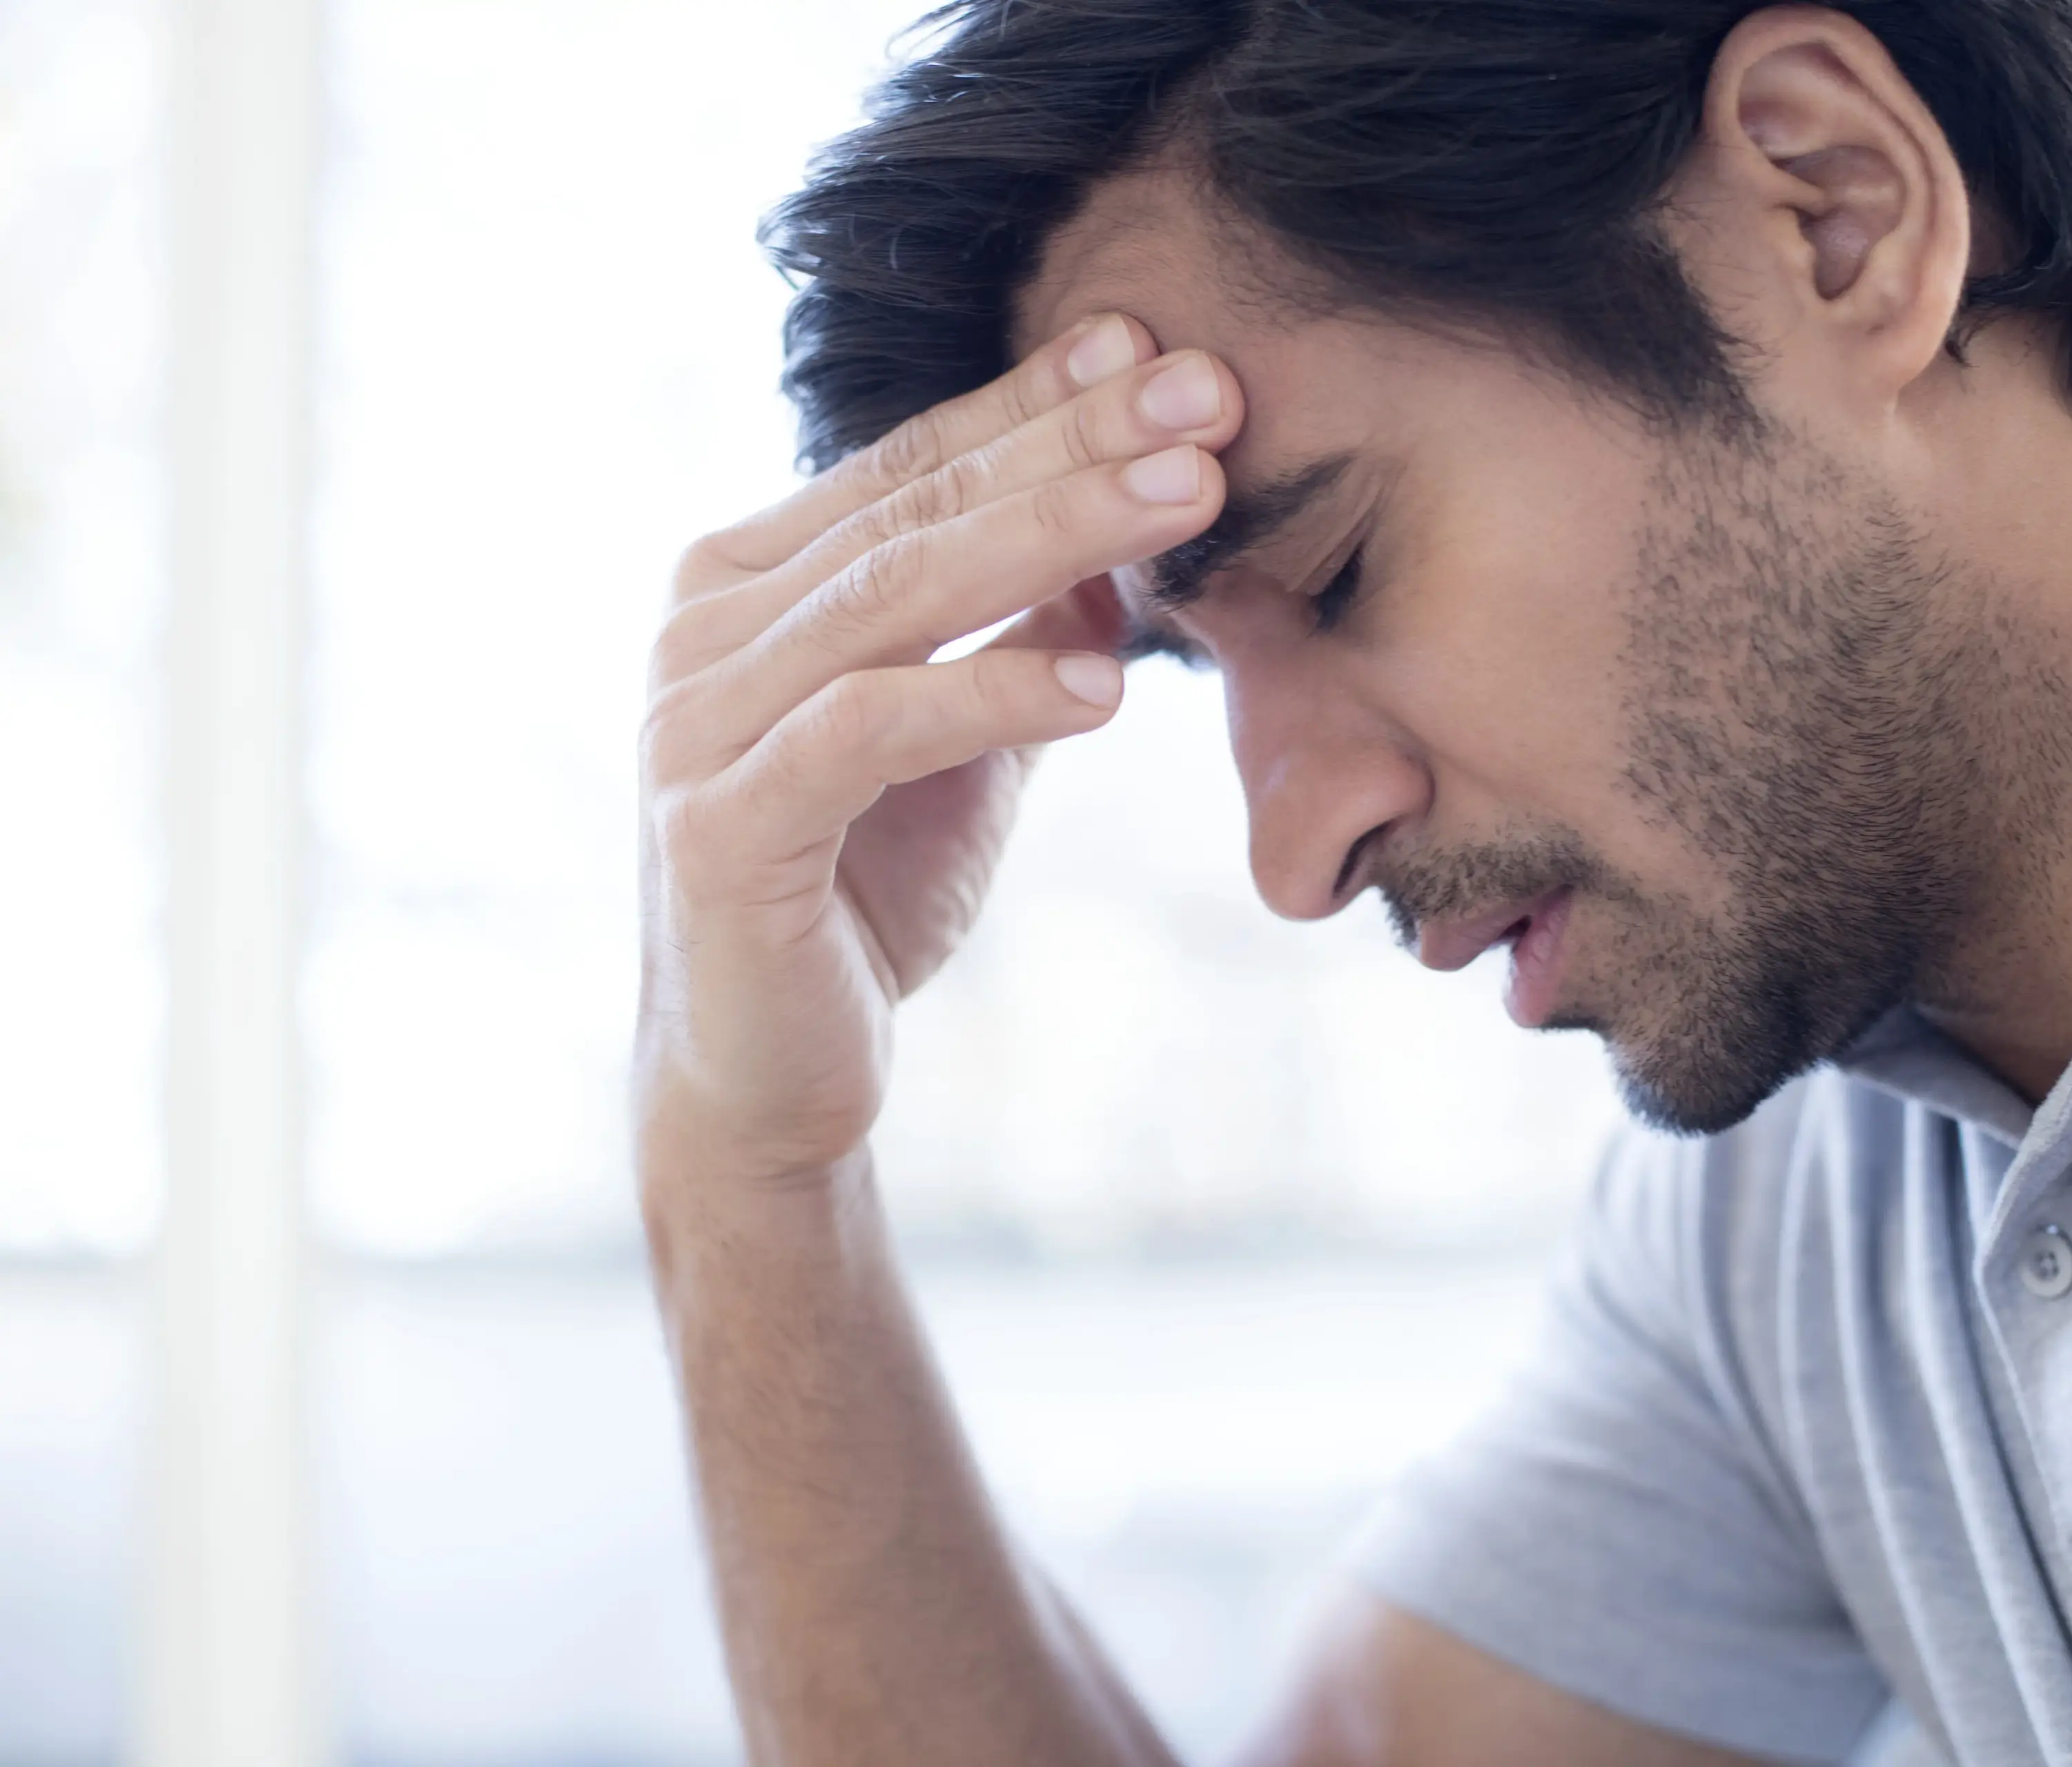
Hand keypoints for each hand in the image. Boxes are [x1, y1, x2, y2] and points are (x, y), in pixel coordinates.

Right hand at [634, 315, 1240, 1189]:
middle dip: (1074, 442)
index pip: (912, 465)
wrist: (769, 1074)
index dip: (1037, 402)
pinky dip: (987, 694)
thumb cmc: (860, 893)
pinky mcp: (720, 827)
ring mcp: (698, 724)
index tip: (1158, 348)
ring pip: (894, 594)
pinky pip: (867, 729)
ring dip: (1054, 534)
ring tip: (1188, 498)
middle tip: (1211, 392)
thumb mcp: (961, 743)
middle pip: (915, 509)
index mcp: (749, 586)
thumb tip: (1114, 545)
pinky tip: (1102, 683)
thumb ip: (1014, 636)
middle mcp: (704, 631)